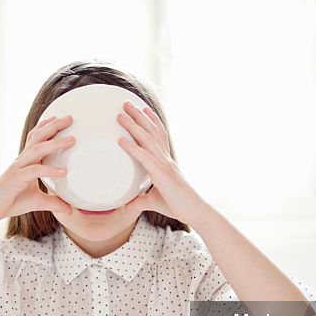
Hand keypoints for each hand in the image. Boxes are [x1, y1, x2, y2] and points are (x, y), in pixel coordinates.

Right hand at [0, 114, 74, 225]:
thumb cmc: (11, 201)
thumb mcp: (37, 201)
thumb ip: (53, 202)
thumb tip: (69, 209)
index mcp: (25, 161)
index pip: (35, 138)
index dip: (45, 126)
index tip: (59, 118)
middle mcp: (21, 160)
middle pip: (38, 137)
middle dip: (53, 126)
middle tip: (70, 118)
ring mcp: (18, 168)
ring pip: (37, 149)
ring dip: (55, 143)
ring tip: (72, 140)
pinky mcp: (16, 178)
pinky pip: (34, 171)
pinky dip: (49, 170)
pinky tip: (63, 172)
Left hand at [117, 101, 209, 225]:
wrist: (194, 211)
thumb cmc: (177, 205)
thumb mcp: (154, 201)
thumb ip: (140, 201)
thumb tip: (128, 205)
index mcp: (166, 162)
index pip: (159, 136)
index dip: (152, 121)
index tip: (144, 109)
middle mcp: (166, 158)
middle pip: (151, 131)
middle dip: (138, 116)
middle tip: (126, 103)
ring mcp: (164, 164)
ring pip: (147, 139)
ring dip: (133, 125)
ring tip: (121, 113)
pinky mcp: (161, 174)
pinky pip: (144, 157)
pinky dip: (132, 148)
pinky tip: (121, 140)